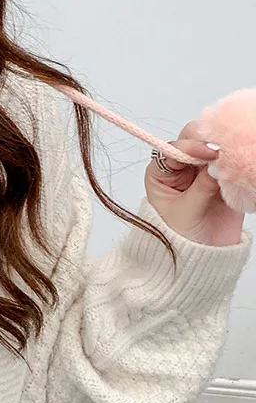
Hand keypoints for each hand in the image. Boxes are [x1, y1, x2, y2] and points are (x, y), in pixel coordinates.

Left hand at [144, 121, 244, 246]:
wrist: (199, 259)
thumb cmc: (180, 237)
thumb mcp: (186, 212)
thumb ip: (201, 187)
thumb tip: (216, 165)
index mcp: (161, 172)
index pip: (174, 149)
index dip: (191, 146)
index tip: (209, 152)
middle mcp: (180, 167)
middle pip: (195, 143)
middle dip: (210, 144)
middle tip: (226, 150)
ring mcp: (202, 172)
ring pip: (215, 151)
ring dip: (226, 152)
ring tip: (236, 158)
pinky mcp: (223, 181)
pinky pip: (231, 167)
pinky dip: (237, 165)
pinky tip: (242, 167)